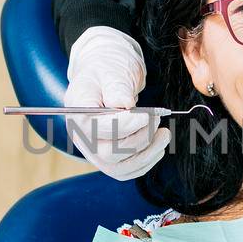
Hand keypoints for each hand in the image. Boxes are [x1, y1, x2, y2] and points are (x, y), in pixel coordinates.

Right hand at [64, 26, 169, 180]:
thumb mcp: (110, 71)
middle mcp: (82, 137)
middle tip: (156, 120)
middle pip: (108, 153)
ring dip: (146, 154)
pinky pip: (127, 170)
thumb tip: (124, 105)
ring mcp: (95, 151)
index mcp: (78, 113)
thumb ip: (116, 87)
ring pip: (119, 167)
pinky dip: (145, 162)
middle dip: (139, 138)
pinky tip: (157, 146)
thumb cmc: (106, 71)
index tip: (145, 116)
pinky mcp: (109, 158)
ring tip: (164, 135)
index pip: (96, 129)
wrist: (106, 78)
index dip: (123, 126)